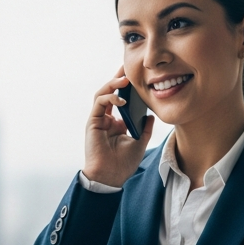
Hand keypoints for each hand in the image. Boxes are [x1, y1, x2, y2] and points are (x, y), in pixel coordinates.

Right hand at [82, 70, 153, 188]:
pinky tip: (122, 99)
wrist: (111, 177)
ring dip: (113, 84)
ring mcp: (99, 120)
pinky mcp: (93, 122)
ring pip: (102, 94)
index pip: (121, 99)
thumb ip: (145, 129)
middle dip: (118, 78)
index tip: (137, 75)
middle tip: (127, 67)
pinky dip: (110, 98)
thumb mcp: (140, 142)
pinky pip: (99, 103)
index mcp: (117, 122)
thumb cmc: (123, 163)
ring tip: (125, 79)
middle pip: (110, 92)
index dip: (127, 87)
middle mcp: (107, 119)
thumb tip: (150, 116)